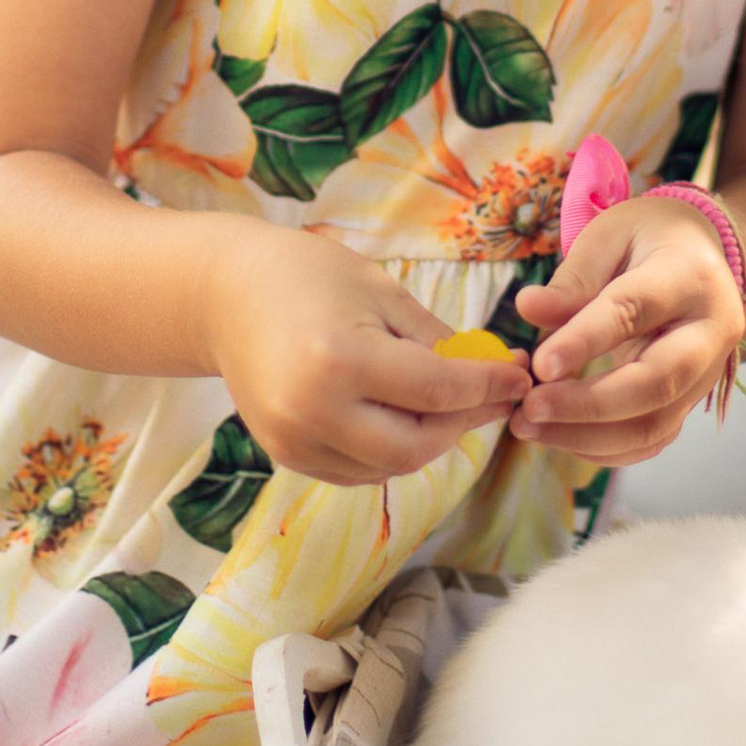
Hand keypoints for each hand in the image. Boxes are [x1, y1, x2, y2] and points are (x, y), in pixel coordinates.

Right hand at [203, 226, 529, 488]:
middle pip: (417, 447)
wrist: (224, 294)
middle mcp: (314, 411)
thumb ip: (435, 341)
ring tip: (446, 398)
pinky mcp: (286, 455)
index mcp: (340, 360)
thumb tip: (493, 374)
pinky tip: (402, 414)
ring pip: (390, 466)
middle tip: (489, 394)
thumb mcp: (380, 290)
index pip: (437, 392)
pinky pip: (358, 470)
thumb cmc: (307, 276)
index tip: (521, 376)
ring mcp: (295, 441)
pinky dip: (390, 450)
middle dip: (462, 422)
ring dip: (429, 438)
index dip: (489, 386)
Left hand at [508, 194, 745, 467]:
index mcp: (689, 277)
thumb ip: (573, 278)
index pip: (634, 312)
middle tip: (529, 409)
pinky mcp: (691, 401)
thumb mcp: (609, 236)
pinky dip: (603, 448)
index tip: (539, 365)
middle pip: (656, 383)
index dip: (585, 341)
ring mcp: (706, 374)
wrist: (700, 256)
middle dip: (588, 405)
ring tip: (529, 427)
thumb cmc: (648, 239)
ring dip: (587, 436)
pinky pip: (652, 440)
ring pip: (654, 424)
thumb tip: (527, 309)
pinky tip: (559, 437)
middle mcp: (710, 332)